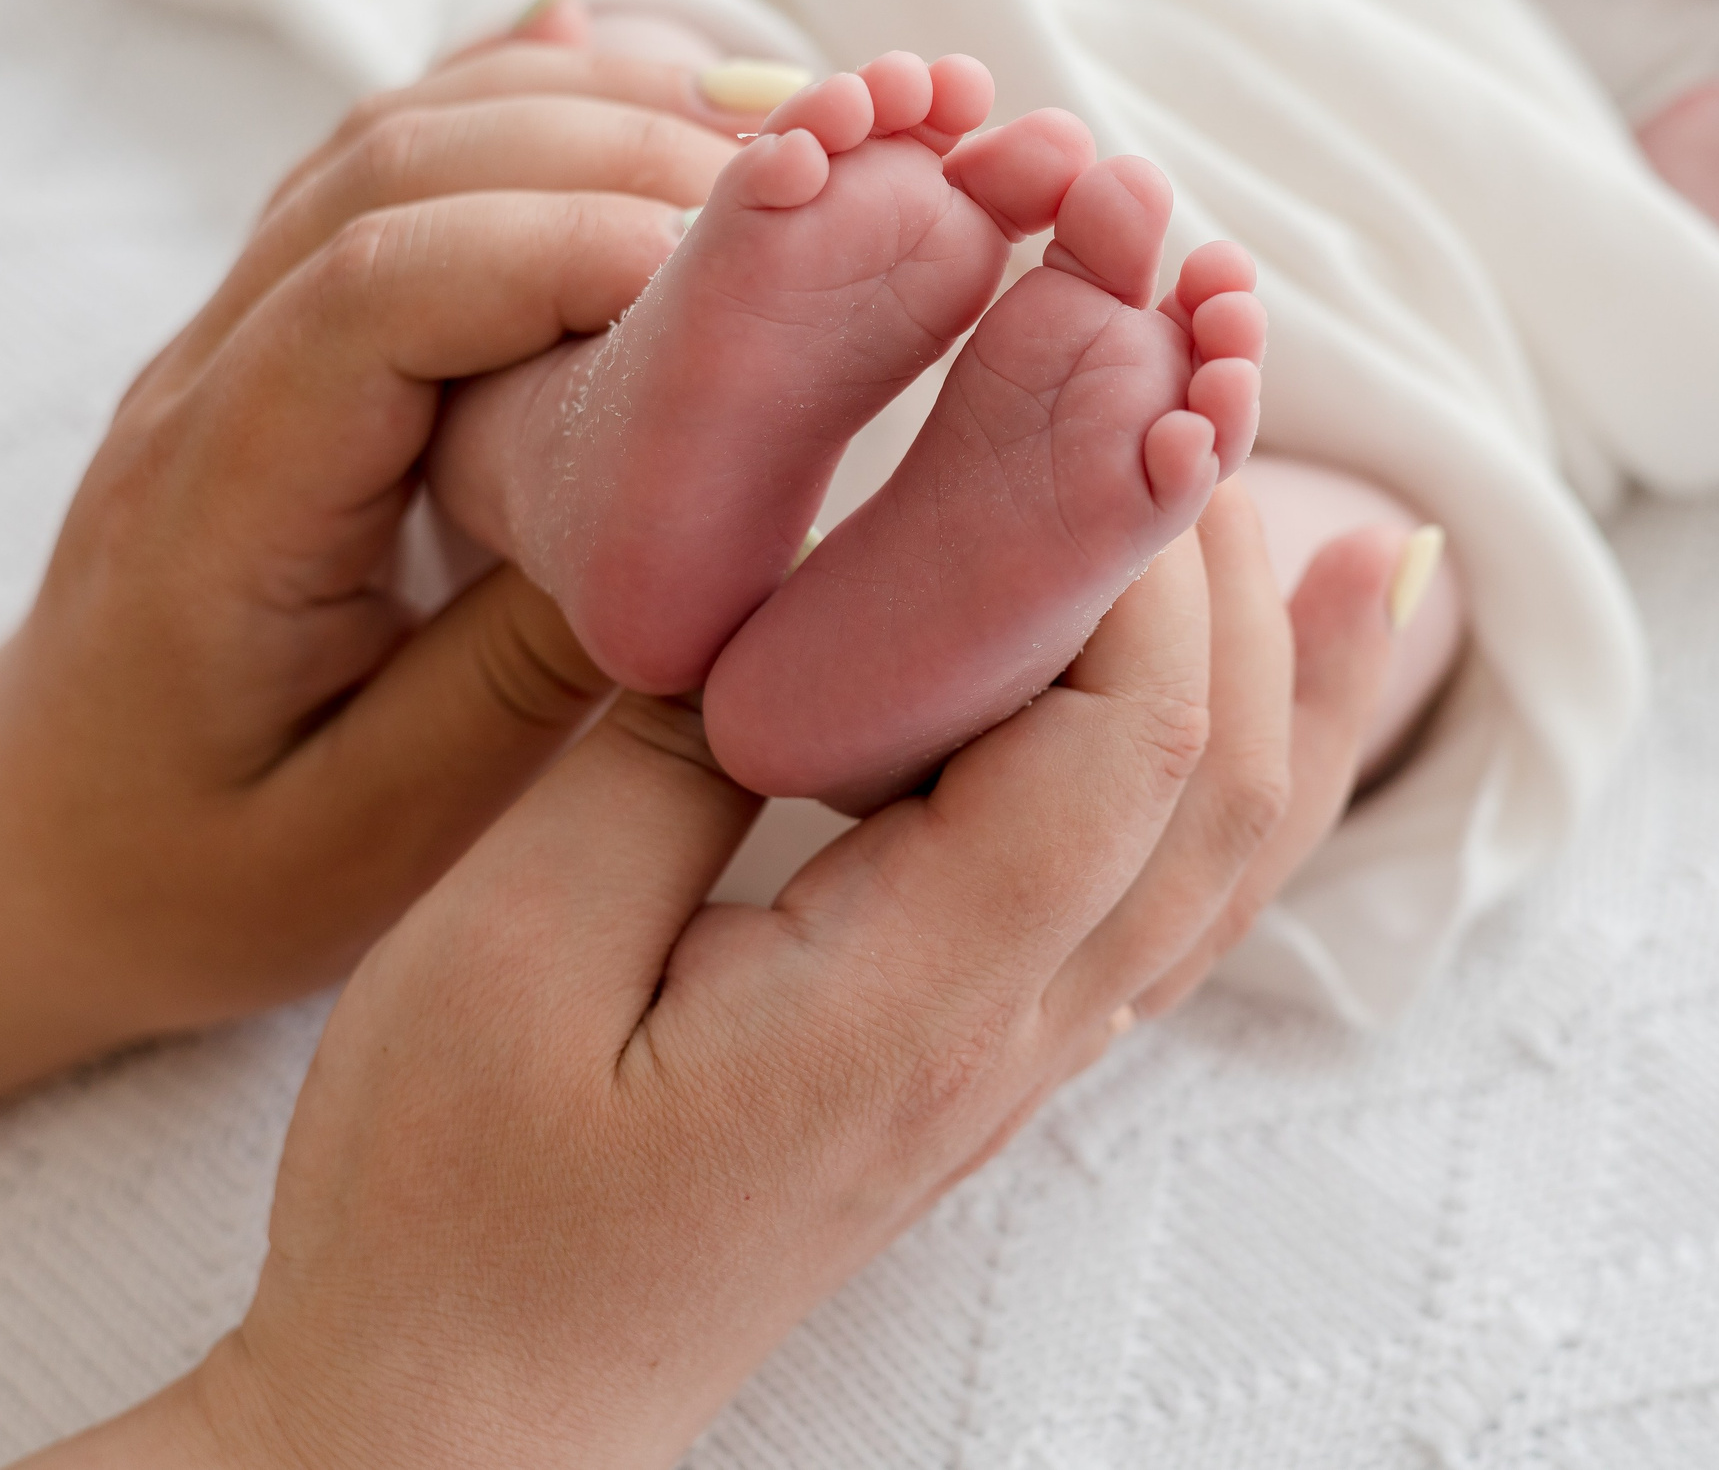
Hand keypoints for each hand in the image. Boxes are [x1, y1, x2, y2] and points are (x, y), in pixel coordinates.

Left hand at [0, 34, 795, 1217]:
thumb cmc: (201, 867)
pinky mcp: (287, 335)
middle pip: (402, 169)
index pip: (381, 295)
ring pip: (403, 135)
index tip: (742, 292)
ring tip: (775, 147)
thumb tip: (694, 535)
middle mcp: (214, 379)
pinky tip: (635, 75)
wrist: (41, 853)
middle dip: (617, 153)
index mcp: (221, 506)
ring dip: (588, 110)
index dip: (569, 253)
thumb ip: (519, 677)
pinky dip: (526, 104)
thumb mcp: (374, 833)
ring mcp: (237, 337)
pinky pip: (399, 167)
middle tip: (813, 203)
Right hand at [23, 484, 1399, 1469]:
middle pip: (1215, 763)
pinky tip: (1267, 670)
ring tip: (1253, 469)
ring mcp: (1016, 1054)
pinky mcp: (980, 1053)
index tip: (1083, 363)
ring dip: (1260, 643)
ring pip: (1229, 835)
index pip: (1122, 729)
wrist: (464, 1421)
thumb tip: (769, 589)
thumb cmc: (451, 1210)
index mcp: (912, 994)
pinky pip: (1173, 891)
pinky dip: (1243, 758)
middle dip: (1212, 543)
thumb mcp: (507, 954)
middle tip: (1160, 356)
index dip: (1128, 535)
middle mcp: (1014, 1028)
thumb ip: (658, 750)